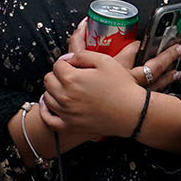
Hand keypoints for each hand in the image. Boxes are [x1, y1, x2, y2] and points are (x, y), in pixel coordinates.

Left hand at [39, 31, 179, 140]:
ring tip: (67, 89)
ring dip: (54, 90)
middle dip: (58, 75)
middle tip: (73, 76)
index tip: (76, 65)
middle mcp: (64, 96)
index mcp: (71, 78)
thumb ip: (82, 54)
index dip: (67, 62)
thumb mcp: (106, 61)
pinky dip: (46, 112)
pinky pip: (49, 119)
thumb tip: (69, 58)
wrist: (135, 113)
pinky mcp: (70, 126)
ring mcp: (66, 112)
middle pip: (49, 79)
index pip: (57, 64)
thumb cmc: (123, 87)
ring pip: (47, 97)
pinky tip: (51, 105)